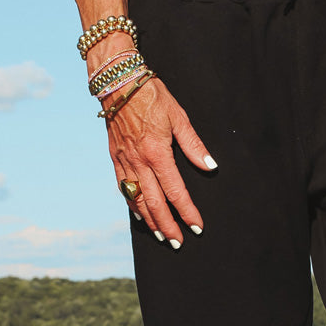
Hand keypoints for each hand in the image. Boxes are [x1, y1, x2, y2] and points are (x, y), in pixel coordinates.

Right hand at [103, 76, 216, 247]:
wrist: (118, 82)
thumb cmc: (151, 95)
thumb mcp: (178, 116)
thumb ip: (194, 145)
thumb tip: (210, 166)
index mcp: (157, 153)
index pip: (176, 191)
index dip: (187, 211)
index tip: (196, 227)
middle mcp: (139, 162)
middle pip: (155, 203)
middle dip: (168, 226)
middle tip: (178, 243)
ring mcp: (125, 162)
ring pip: (138, 200)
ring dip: (150, 221)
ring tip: (160, 236)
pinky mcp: (115, 159)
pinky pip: (124, 189)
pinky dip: (133, 205)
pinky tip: (141, 214)